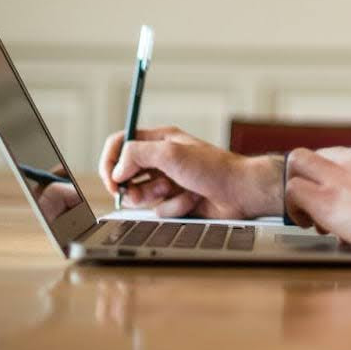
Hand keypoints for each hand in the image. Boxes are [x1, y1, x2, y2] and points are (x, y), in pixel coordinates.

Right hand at [97, 125, 279, 218]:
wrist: (240, 192)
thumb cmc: (213, 168)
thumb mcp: (171, 154)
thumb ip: (137, 155)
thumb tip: (117, 170)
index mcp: (160, 140)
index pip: (121, 144)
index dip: (110, 162)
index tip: (112, 180)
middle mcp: (162, 159)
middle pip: (126, 174)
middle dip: (132, 187)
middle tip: (140, 194)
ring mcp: (169, 180)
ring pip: (141, 195)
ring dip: (157, 198)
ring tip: (175, 192)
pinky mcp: (176, 200)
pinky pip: (160, 209)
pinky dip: (174, 207)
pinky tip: (192, 200)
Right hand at [283, 142, 350, 259]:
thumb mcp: (347, 237)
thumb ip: (328, 219)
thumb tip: (326, 217)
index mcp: (327, 199)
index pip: (291, 187)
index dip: (295, 203)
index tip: (306, 214)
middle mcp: (341, 172)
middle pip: (300, 158)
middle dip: (301, 174)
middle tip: (313, 190)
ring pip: (334, 152)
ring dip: (335, 169)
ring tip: (349, 189)